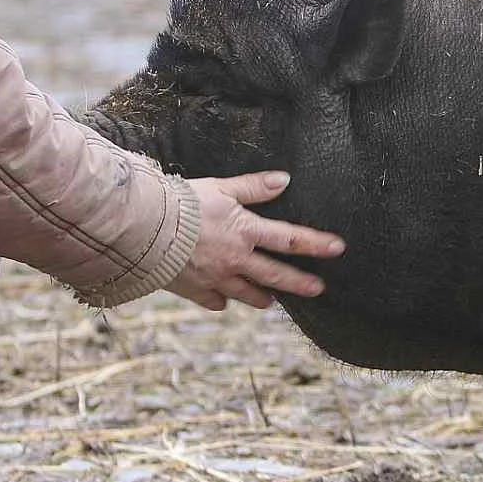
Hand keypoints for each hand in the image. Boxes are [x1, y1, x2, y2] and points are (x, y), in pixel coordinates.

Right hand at [166, 171, 344, 310]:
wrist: (144, 229)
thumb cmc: (181, 203)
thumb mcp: (221, 188)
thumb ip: (254, 187)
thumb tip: (284, 180)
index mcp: (245, 232)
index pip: (289, 239)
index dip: (315, 243)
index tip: (337, 248)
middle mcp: (236, 260)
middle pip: (275, 275)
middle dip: (299, 284)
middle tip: (319, 289)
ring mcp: (216, 279)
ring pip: (247, 294)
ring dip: (261, 297)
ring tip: (270, 301)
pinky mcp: (195, 290)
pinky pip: (214, 301)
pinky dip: (221, 300)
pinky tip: (224, 300)